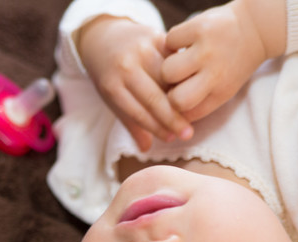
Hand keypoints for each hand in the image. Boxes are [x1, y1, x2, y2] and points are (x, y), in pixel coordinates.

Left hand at [77, 16, 192, 150]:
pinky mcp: (156, 36)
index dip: (156, 128)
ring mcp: (142, 49)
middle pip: (155, 97)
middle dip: (173, 118)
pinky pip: (175, 59)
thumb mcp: (112, 99)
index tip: (171, 139)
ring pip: (169, 78)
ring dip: (183, 97)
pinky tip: (192, 89)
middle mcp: (126, 66)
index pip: (138, 112)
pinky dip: (184, 74)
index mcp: (112, 86)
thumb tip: (146, 149)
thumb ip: (131, 123)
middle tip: (188, 134)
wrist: (104, 37)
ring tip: (192, 114)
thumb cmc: (109, 75)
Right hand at [162, 0, 283, 122]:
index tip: (178, 98)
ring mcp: (207, 49)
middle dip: (171, 90)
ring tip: (180, 60)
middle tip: (177, 79)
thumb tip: (168, 114)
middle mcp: (216, 73)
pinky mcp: (199, 27)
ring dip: (168, 65)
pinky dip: (172, 41)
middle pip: (175, 98)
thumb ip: (199, 104)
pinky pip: (169, 41)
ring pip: (167, 70)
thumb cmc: (233, 64)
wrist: (254, 27)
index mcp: (222, 92)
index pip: (187, 113)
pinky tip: (183, 42)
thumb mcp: (223, 90)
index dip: (177, 108)